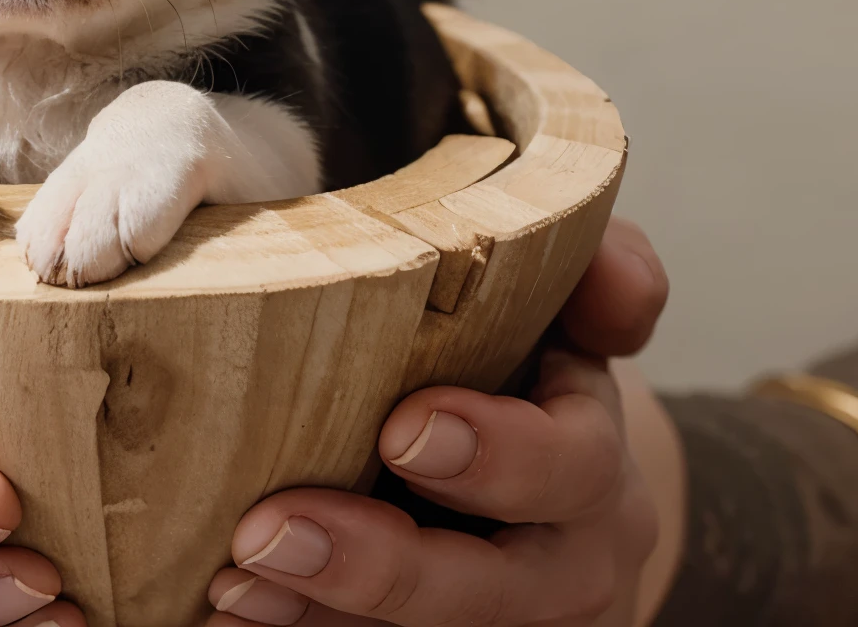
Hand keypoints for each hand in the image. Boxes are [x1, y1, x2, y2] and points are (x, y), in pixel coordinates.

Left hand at [207, 217, 670, 625]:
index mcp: (592, 459)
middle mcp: (565, 561)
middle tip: (273, 531)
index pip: (570, 463)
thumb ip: (598, 266)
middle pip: (494, 588)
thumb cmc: (524, 362)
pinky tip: (237, 613)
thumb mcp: (568, 299)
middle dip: (383, 567)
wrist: (536, 473)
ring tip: (236, 579)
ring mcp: (511, 619)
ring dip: (324, 614)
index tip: (400, 428)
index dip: (496, 454)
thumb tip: (620, 279)